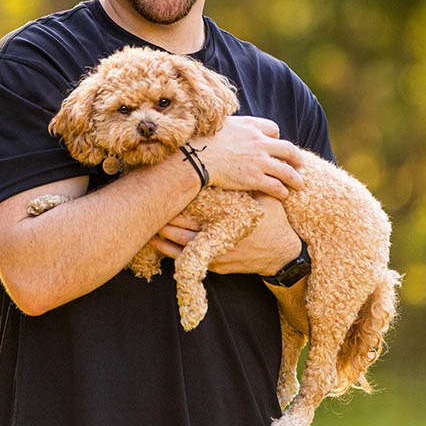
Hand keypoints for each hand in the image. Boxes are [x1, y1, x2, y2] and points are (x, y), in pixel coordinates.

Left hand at [148, 193, 303, 275]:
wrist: (283, 255)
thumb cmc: (274, 223)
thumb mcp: (265, 199)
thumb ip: (249, 183)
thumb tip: (234, 161)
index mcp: (227, 219)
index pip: (194, 210)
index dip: (177, 201)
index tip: (164, 191)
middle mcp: (218, 239)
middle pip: (181, 228)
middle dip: (164, 218)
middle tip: (145, 206)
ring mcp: (215, 255)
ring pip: (179, 247)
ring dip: (161, 237)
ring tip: (143, 226)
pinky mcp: (215, 265)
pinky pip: (186, 261)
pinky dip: (169, 252)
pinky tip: (155, 244)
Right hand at [190, 116, 303, 199]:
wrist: (196, 157)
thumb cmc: (203, 140)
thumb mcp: (222, 124)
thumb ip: (234, 126)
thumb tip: (234, 127)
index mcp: (252, 126)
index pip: (274, 130)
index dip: (276, 139)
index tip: (275, 145)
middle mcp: (260, 143)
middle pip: (289, 150)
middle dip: (297, 159)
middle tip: (299, 165)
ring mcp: (259, 162)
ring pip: (288, 172)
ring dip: (296, 179)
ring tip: (300, 185)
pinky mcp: (255, 179)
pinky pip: (277, 187)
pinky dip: (283, 191)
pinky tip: (283, 195)